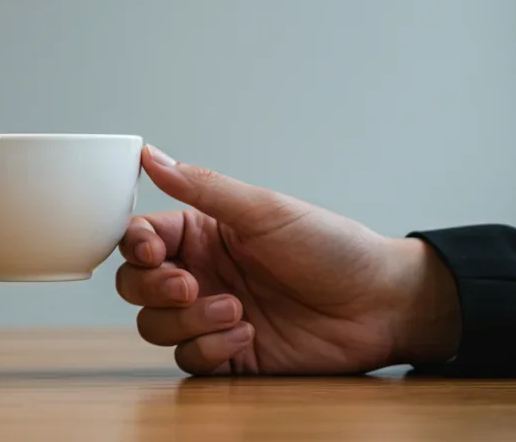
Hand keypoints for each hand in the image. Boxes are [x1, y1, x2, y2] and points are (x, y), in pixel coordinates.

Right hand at [116, 145, 459, 375]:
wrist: (380, 305)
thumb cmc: (332, 247)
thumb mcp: (263, 211)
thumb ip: (202, 187)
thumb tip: (151, 154)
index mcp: (203, 233)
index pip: (141, 238)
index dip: (136, 247)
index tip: (155, 253)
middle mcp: (201, 274)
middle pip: (136, 286)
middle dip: (154, 288)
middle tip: (190, 286)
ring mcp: (211, 317)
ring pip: (156, 326)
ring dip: (188, 321)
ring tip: (236, 311)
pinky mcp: (228, 356)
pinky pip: (189, 360)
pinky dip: (210, 349)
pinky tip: (247, 334)